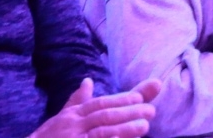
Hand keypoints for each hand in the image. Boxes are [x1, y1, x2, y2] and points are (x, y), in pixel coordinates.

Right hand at [29, 78, 159, 137]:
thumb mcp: (61, 118)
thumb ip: (77, 101)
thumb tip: (88, 80)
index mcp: (73, 115)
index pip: (100, 103)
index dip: (121, 99)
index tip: (141, 96)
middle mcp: (72, 126)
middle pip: (104, 115)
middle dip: (129, 111)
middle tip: (151, 110)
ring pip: (102, 132)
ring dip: (125, 129)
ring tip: (145, 126)